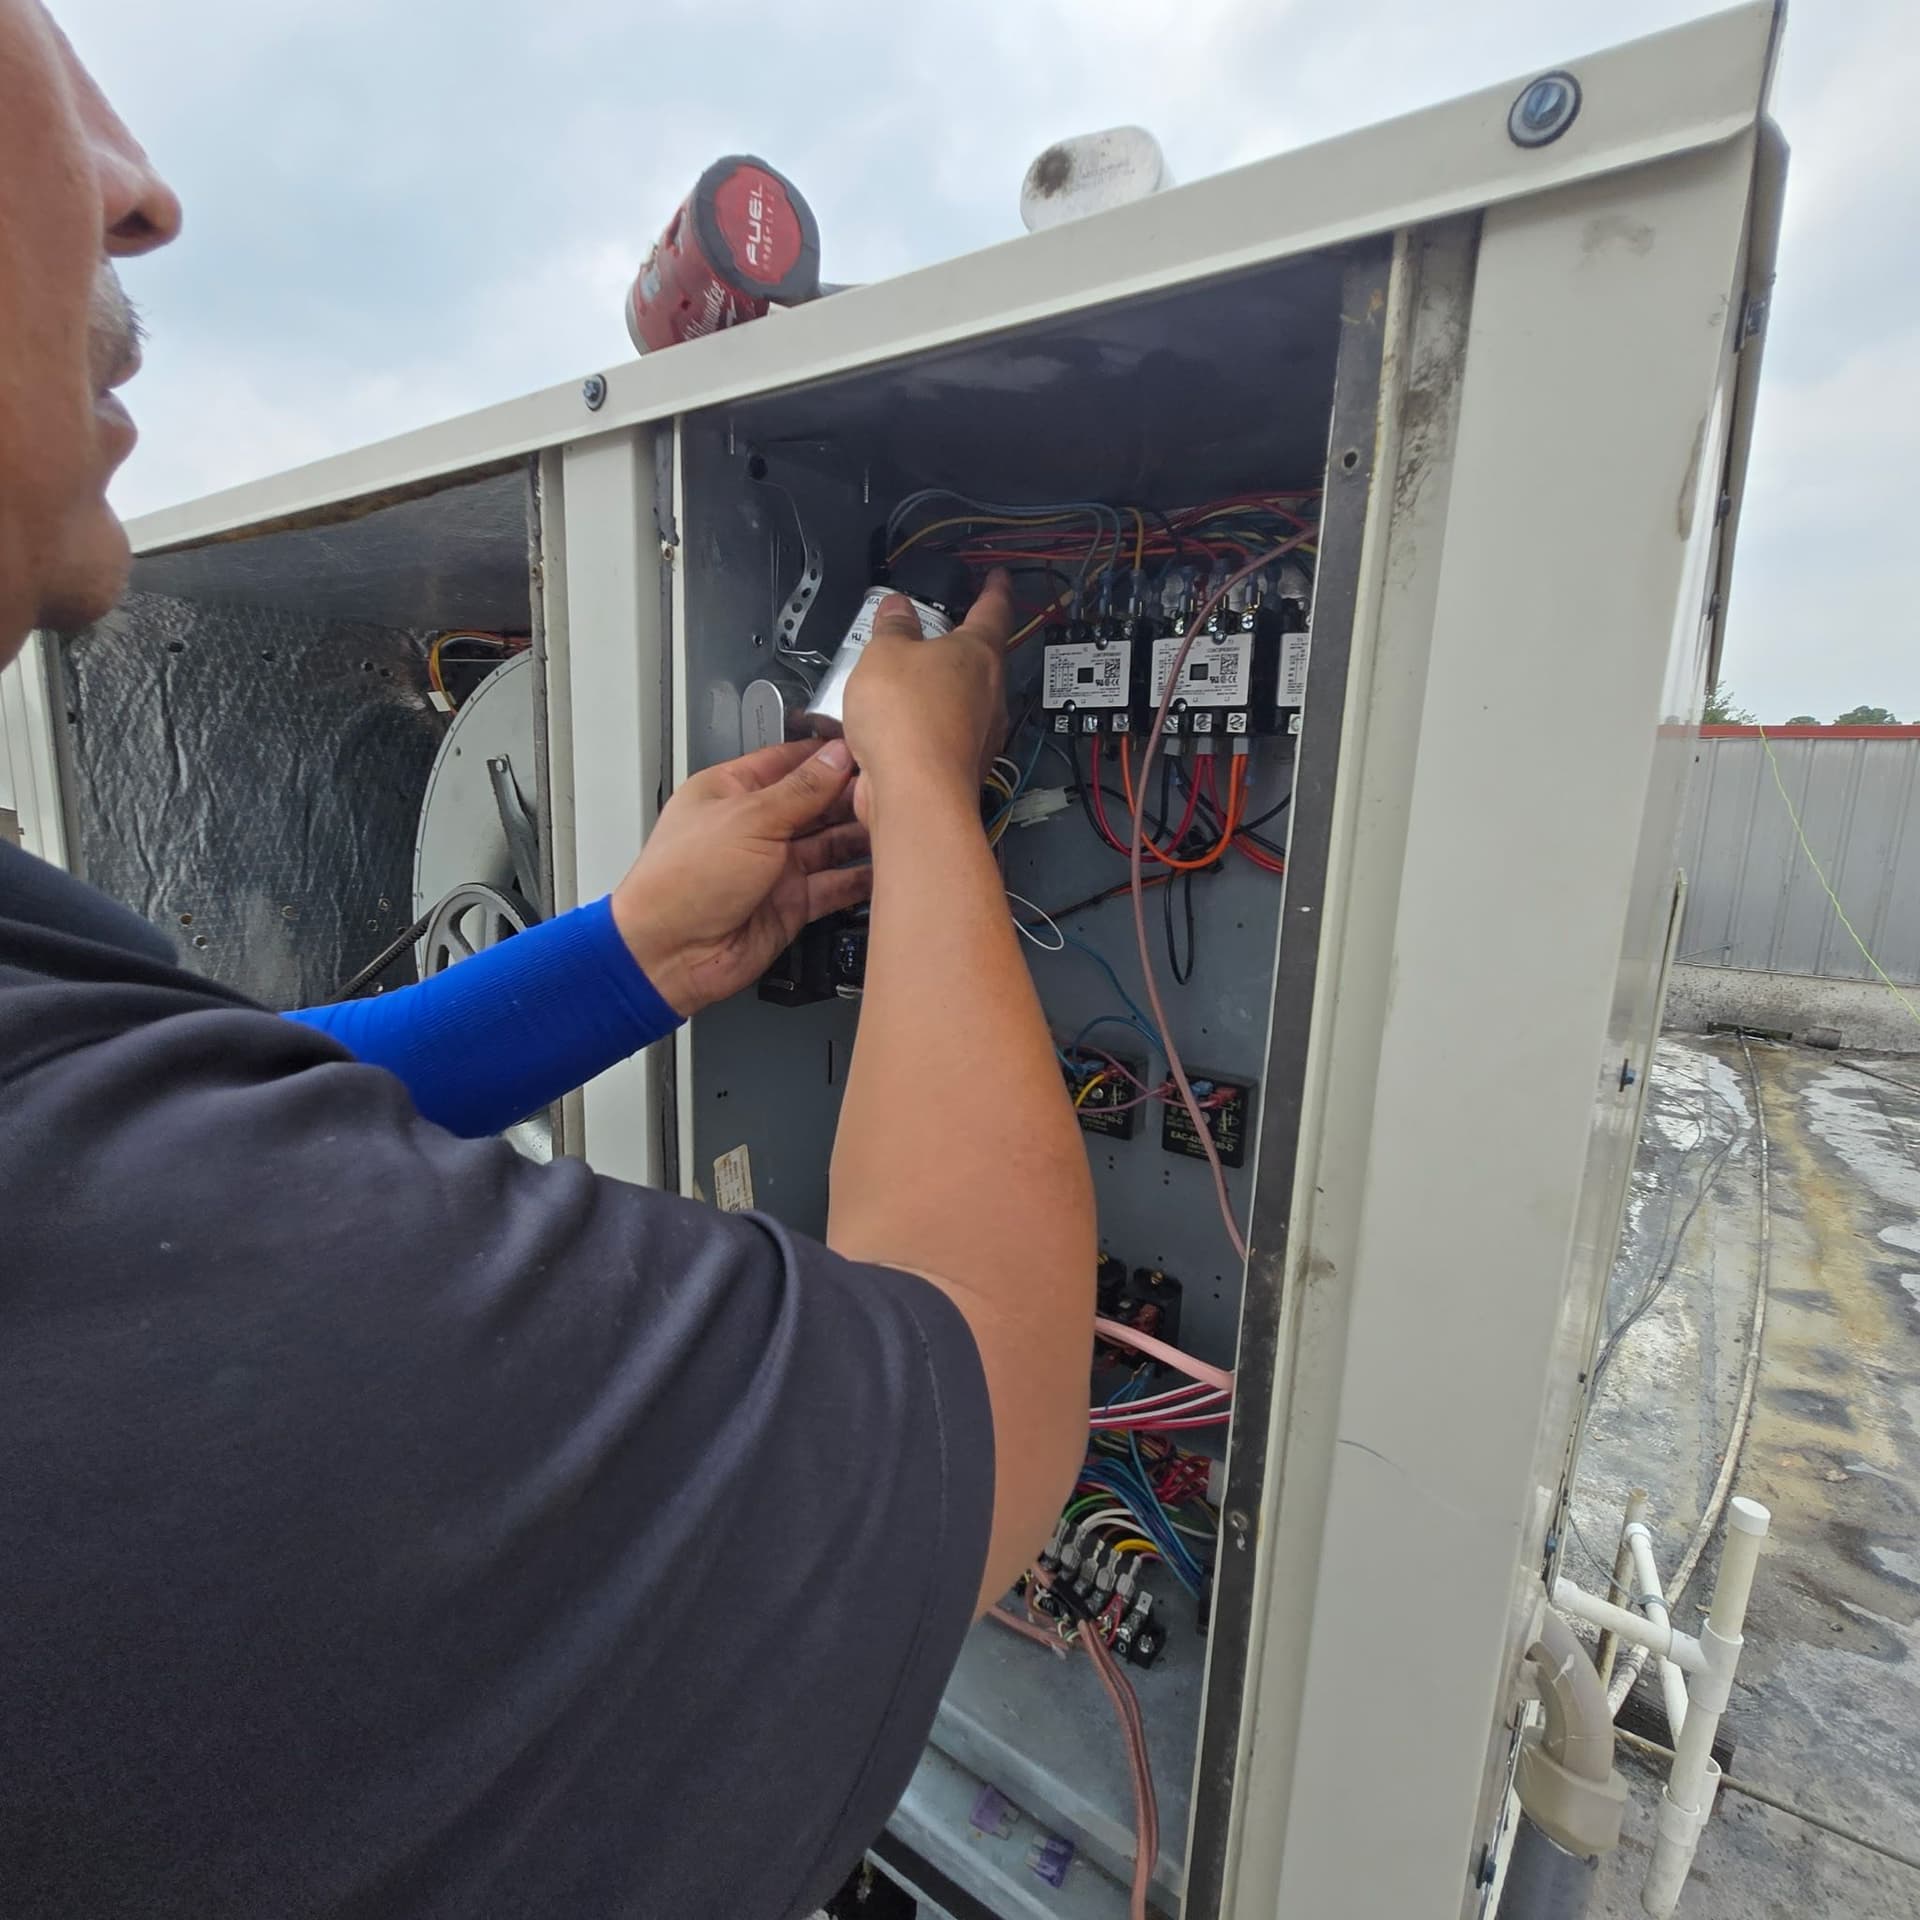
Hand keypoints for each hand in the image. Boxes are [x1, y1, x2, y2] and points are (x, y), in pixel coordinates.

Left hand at [609, 739, 870, 1015]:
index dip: (828, 754)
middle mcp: (754, 826)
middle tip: (893, 788)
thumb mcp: (749, 819)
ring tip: (898, 824)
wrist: (668, 955)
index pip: (790, 761)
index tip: (868, 748)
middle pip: (816, 801)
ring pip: (830, 843)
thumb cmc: (681, 883)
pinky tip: (885, 868)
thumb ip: (801, 790)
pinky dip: (859, 879)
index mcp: (732, 791)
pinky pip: (833, 886)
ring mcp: (774, 866)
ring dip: (860, 835)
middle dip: (851, 795)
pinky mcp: (790, 904)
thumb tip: (836, 757)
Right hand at [842, 569, 1013, 824]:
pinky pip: (946, 733)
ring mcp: (980, 732)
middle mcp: (990, 693)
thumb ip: (892, 627)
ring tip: (905, 680)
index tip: (997, 578)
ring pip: (963, 699)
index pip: (995, 608)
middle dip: (958, 644)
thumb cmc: (909, 722)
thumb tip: (896, 608)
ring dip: (938, 688)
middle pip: (980, 658)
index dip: (995, 588)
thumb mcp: (884, 654)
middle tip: (939, 631)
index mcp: (979, 652)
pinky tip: (897, 726)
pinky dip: (926, 724)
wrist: (915, 793)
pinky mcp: (962, 765)